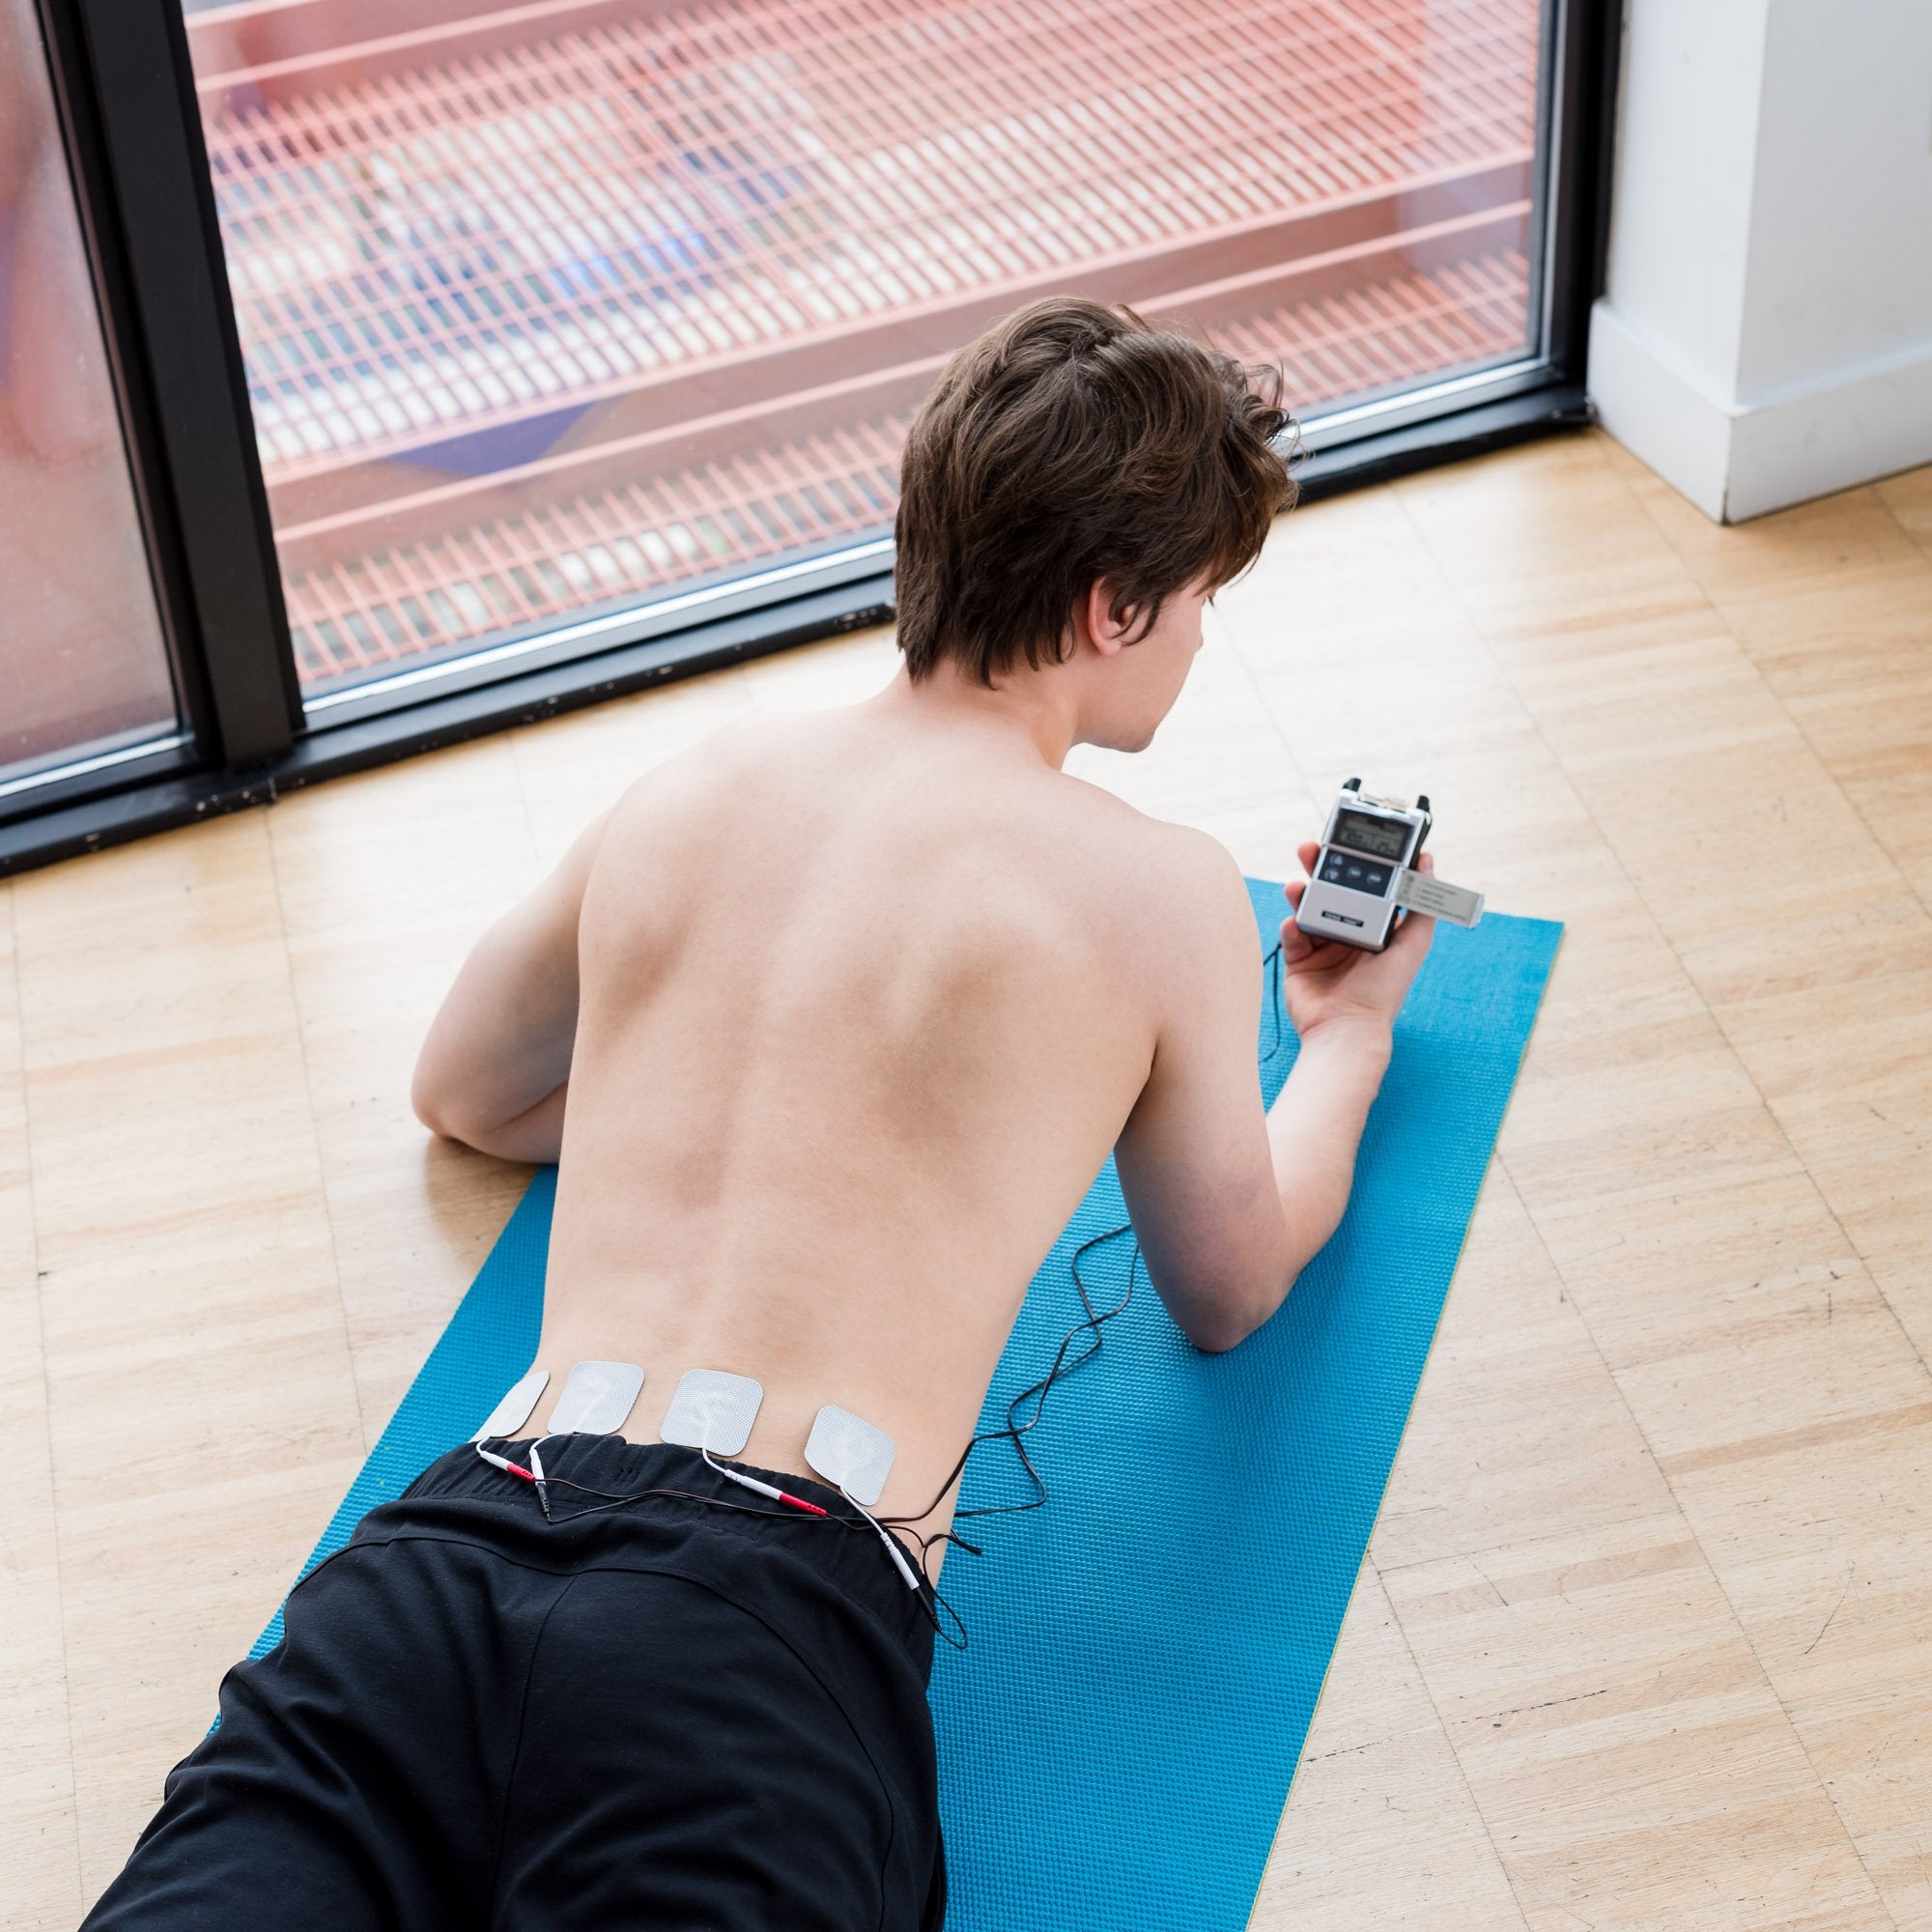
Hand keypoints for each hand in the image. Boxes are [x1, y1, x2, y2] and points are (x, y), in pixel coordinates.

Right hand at [1278, 840, 1434, 1039]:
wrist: (1347, 1028)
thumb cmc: (1383, 992)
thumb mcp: (1413, 944)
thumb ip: (1422, 903)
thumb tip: (1428, 862)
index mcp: (1376, 928)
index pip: (1365, 886)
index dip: (1356, 864)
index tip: (1349, 842)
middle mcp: (1349, 933)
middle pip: (1332, 891)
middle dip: (1321, 869)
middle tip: (1311, 849)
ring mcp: (1322, 946)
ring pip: (1308, 908)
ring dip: (1301, 893)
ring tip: (1297, 886)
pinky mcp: (1299, 961)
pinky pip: (1292, 935)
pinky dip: (1291, 927)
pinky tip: (1295, 925)